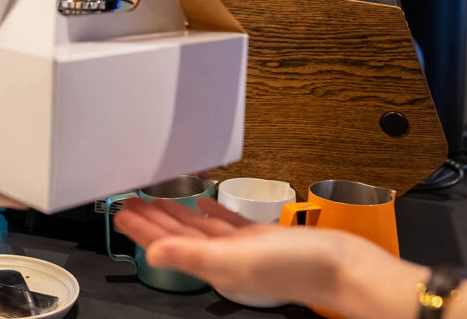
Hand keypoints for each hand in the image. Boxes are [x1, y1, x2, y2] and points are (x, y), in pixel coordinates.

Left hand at [114, 197, 417, 316]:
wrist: (346, 267)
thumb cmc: (299, 267)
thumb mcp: (237, 259)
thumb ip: (192, 255)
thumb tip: (152, 252)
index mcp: (213, 263)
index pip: (166, 243)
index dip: (142, 228)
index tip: (120, 212)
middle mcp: (224, 256)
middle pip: (178, 233)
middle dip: (152, 218)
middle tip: (129, 200)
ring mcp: (244, 247)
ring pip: (200, 227)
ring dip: (177, 213)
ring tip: (156, 198)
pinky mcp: (264, 237)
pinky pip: (229, 223)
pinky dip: (212, 211)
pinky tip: (204, 201)